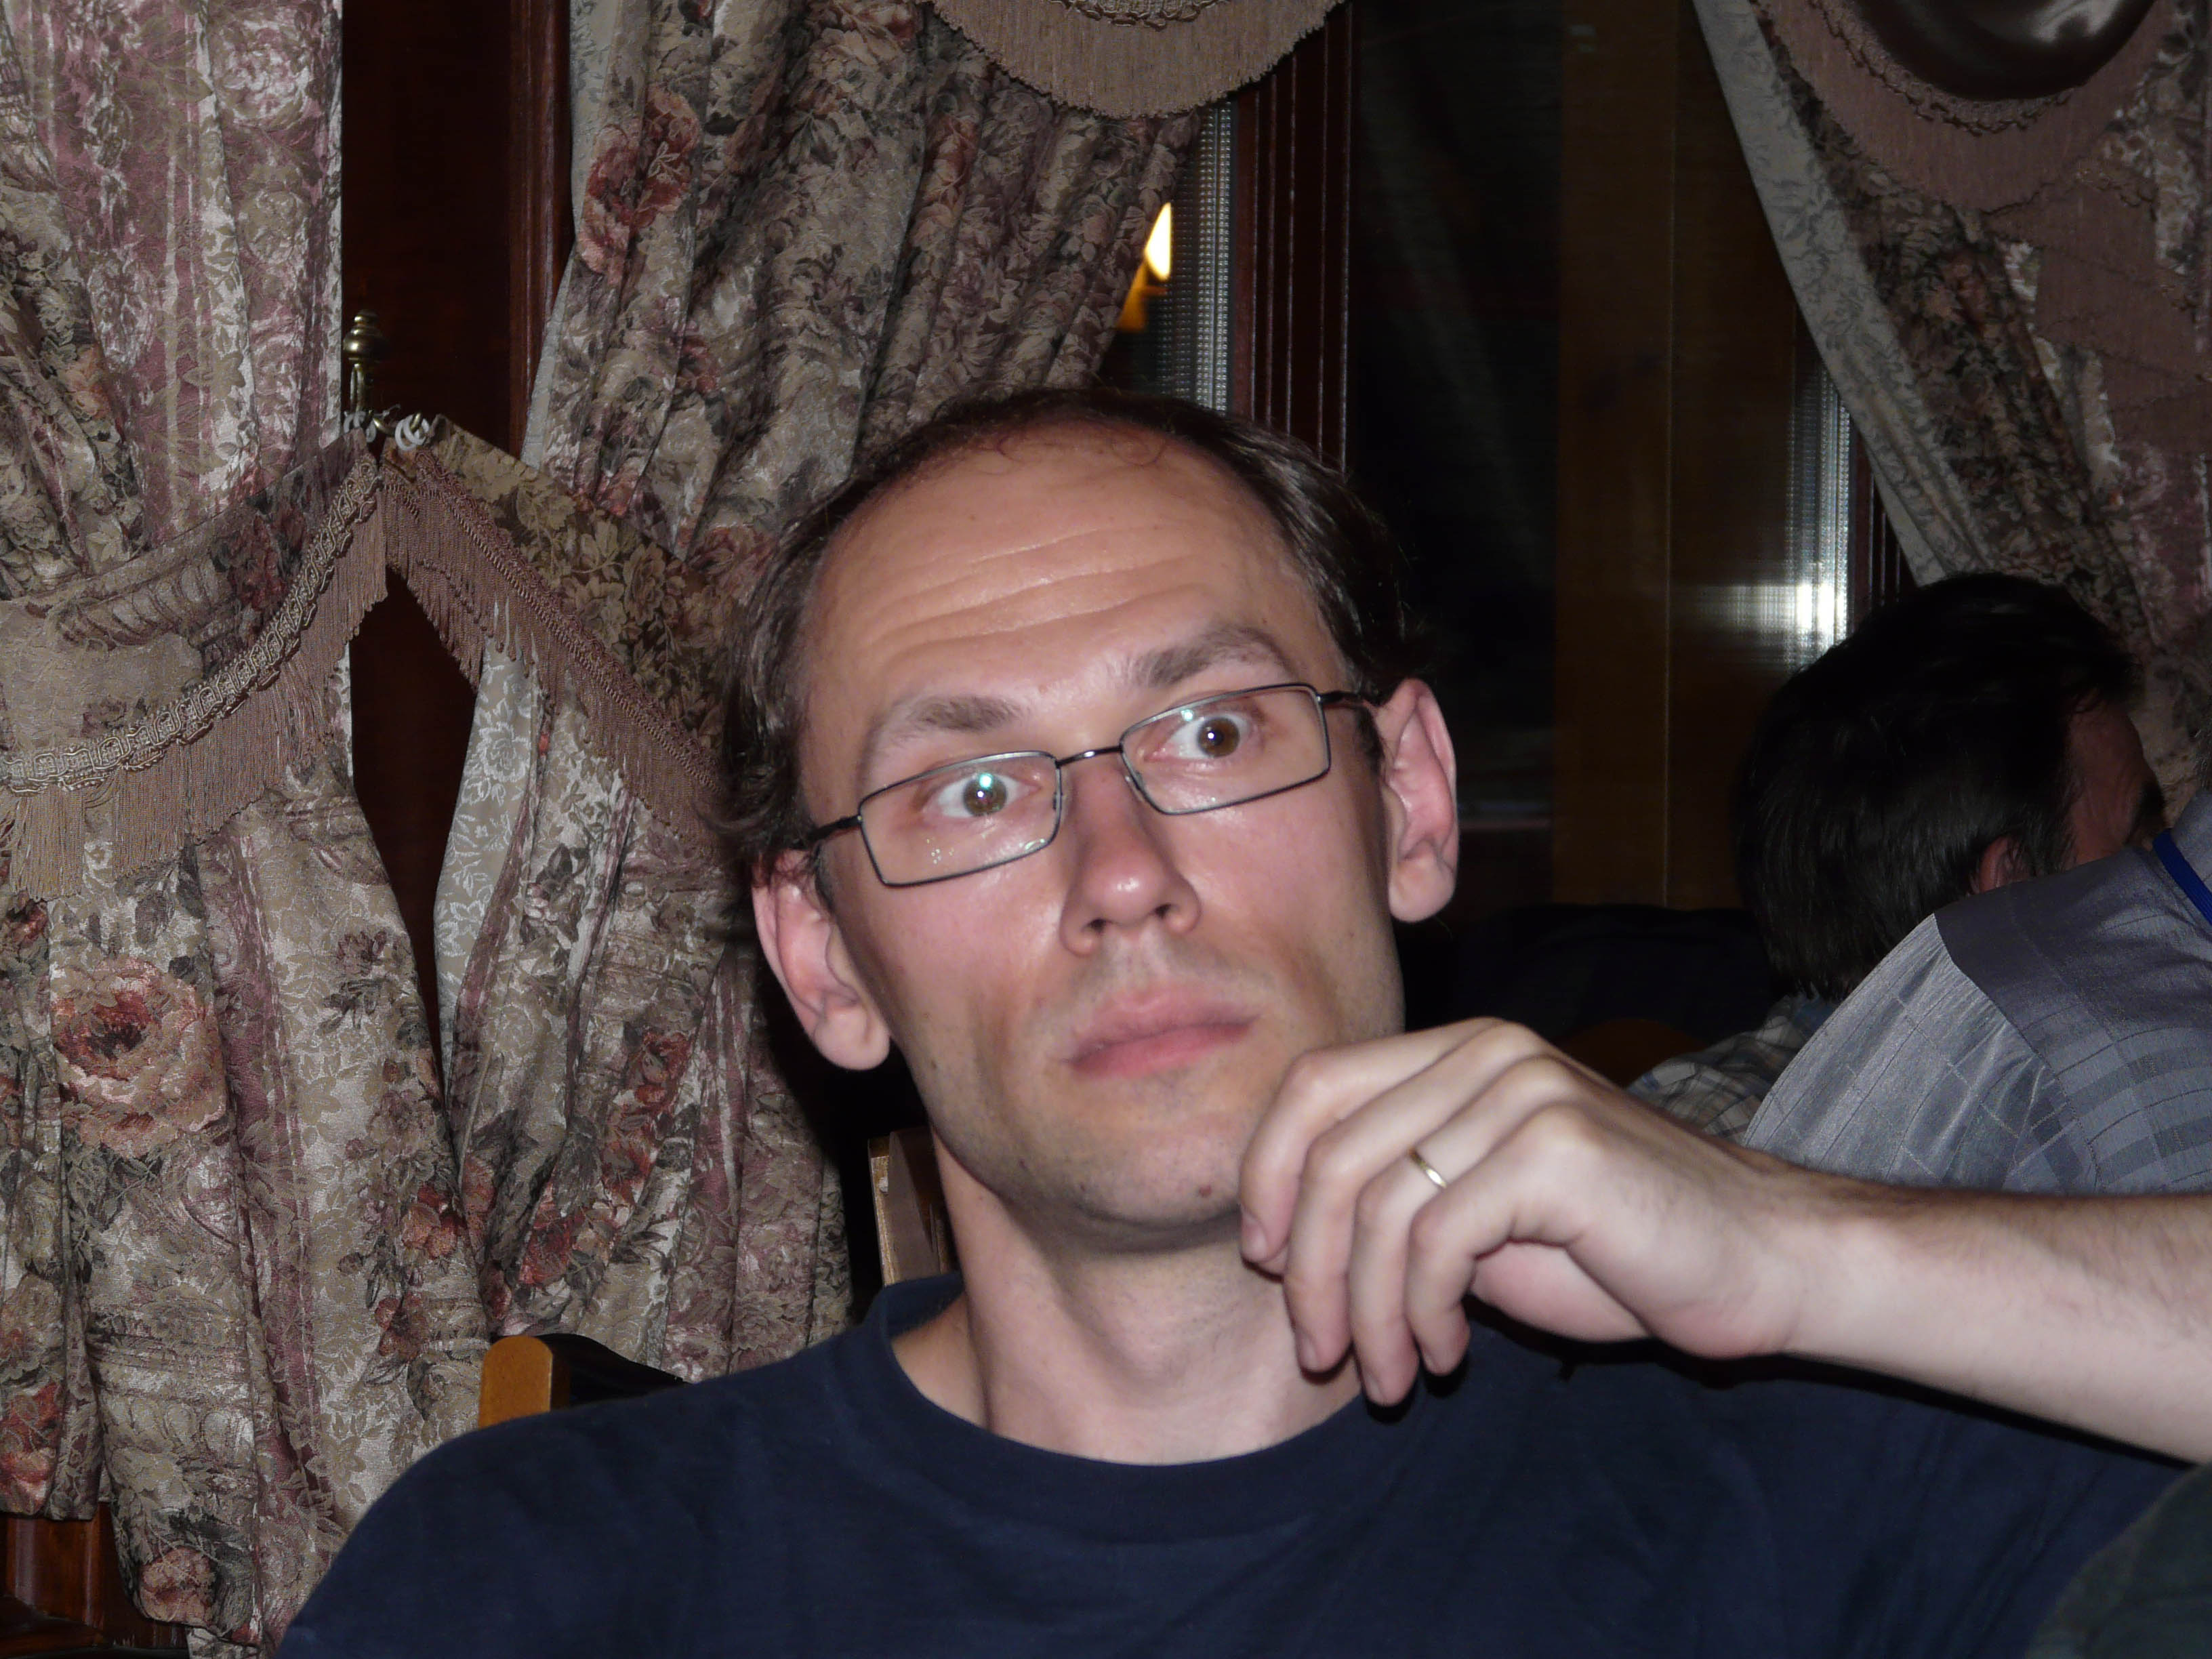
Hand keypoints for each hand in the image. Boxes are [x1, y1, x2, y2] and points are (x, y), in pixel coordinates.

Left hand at [1238, 1019, 1818, 1403]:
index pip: (1315, 1085)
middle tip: (1317, 1351)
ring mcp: (1521, 1091)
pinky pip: (1437, 1240)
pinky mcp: (1554, 1148)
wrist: (1761, 1265)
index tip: (1266, 1261)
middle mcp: (1486, 1051)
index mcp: (1460, 1050)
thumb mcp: (1483, 1220)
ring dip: (1366, 1313)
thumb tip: (1284, 1242)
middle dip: (1306, 1268)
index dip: (1268, 1174)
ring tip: (1384, 1378)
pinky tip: (1446, 1355)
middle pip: (1332, 1150)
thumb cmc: (1619, 1252)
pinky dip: (1422, 1314)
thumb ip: (1398, 1205)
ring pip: (1378, 1206)